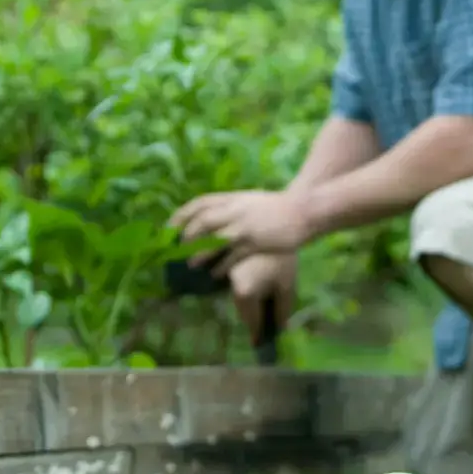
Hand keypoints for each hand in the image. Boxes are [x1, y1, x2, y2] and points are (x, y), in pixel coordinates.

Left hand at [168, 190, 315, 266]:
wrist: (303, 210)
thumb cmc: (278, 207)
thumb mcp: (251, 200)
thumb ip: (233, 207)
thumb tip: (215, 219)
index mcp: (234, 198)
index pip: (200, 203)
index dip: (182, 215)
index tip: (169, 226)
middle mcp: (236, 210)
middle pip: (203, 221)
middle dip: (186, 236)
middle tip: (176, 251)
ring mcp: (245, 226)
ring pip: (214, 240)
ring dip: (200, 254)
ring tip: (191, 265)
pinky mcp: (255, 242)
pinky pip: (232, 256)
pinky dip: (221, 266)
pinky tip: (215, 275)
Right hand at [227, 252, 295, 336]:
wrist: (279, 224)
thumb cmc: (283, 258)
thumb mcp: (286, 285)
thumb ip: (282, 310)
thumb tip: (279, 329)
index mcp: (244, 293)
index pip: (250, 322)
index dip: (257, 334)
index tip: (259, 343)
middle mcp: (229, 284)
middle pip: (240, 308)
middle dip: (252, 317)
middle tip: (263, 322)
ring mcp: (224, 271)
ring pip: (233, 294)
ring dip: (245, 301)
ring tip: (260, 301)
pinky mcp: (224, 260)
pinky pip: (230, 279)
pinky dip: (238, 285)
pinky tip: (251, 283)